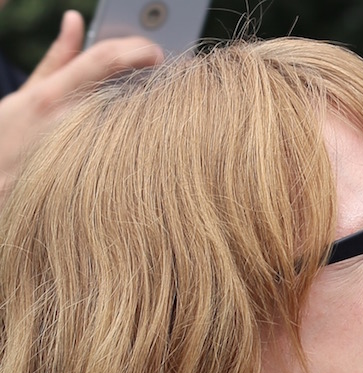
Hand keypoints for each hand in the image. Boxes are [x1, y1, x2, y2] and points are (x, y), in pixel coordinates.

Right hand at [0, 10, 162, 196]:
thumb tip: (74, 20)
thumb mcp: (31, 90)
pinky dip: (144, 132)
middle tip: (167, 71)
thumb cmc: (12, 134)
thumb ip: (59, 55)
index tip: (154, 49)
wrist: (3, 183)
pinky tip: (151, 128)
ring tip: (160, 96)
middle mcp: (74, 121)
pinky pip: (130, 148)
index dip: (134, 49)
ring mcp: (90, 149)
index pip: (104, 61)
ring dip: (151, 105)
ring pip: (133, 121)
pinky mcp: (102, 172)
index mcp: (53, 95)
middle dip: (151, 78)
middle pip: (127, 90)